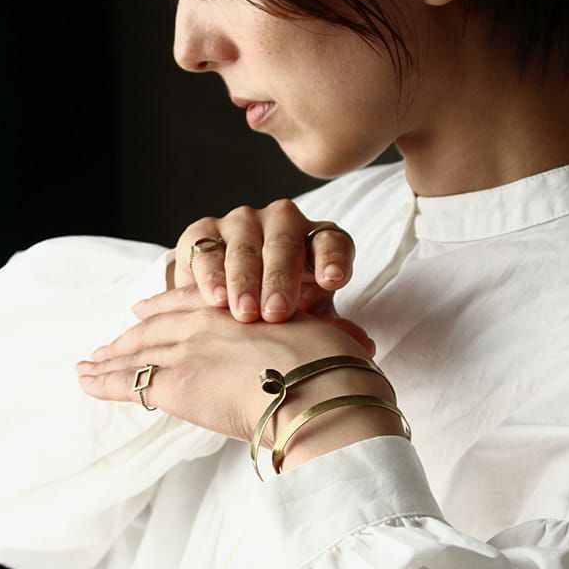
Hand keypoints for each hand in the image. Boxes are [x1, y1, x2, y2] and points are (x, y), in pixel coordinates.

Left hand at [76, 286, 387, 446]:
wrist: (326, 390)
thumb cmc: (336, 368)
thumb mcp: (323, 337)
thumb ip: (313, 337)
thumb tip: (352, 346)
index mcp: (241, 306)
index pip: (189, 300)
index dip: (164, 305)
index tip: (145, 308)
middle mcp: (209, 320)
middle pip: (156, 324)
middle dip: (129, 334)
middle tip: (105, 343)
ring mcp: (189, 348)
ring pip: (137, 349)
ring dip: (108, 357)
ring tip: (85, 364)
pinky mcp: (176, 382)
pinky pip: (128, 380)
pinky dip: (102, 381)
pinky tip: (84, 380)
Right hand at [173, 199, 355, 323]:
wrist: (226, 297)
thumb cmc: (278, 305)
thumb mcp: (308, 316)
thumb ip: (331, 327)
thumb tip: (365, 347)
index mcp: (316, 239)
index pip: (331, 242)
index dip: (333, 258)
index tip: (334, 280)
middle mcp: (281, 221)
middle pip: (284, 242)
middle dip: (280, 278)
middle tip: (277, 313)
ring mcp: (242, 222)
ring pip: (244, 246)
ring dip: (244, 280)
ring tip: (245, 313)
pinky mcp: (204, 231)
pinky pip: (206, 249)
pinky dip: (211, 275)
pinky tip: (216, 299)